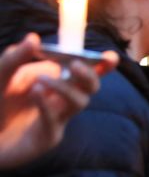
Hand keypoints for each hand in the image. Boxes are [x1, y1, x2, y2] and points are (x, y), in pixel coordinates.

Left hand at [0, 33, 117, 169]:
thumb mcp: (1, 74)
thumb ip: (15, 58)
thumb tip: (34, 38)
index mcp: (55, 81)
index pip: (85, 71)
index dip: (101, 64)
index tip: (110, 56)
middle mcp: (61, 100)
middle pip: (90, 87)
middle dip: (90, 75)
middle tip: (75, 65)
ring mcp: (57, 120)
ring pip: (79, 103)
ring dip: (66, 88)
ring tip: (40, 80)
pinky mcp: (47, 138)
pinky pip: (54, 122)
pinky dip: (47, 105)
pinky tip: (35, 91)